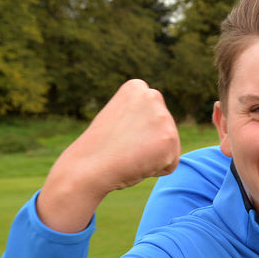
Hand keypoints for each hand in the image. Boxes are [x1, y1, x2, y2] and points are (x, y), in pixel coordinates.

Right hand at [38, 80, 180, 231]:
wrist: (87, 167)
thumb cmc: (99, 147)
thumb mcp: (119, 118)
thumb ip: (141, 115)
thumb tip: (162, 127)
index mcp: (137, 87)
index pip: (153, 115)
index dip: (136, 130)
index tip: (118, 131)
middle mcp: (152, 96)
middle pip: (164, 129)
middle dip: (147, 143)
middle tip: (123, 145)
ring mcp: (163, 117)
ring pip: (169, 147)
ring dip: (152, 156)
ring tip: (129, 153)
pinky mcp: (169, 139)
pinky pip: (171, 164)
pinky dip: (156, 170)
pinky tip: (137, 163)